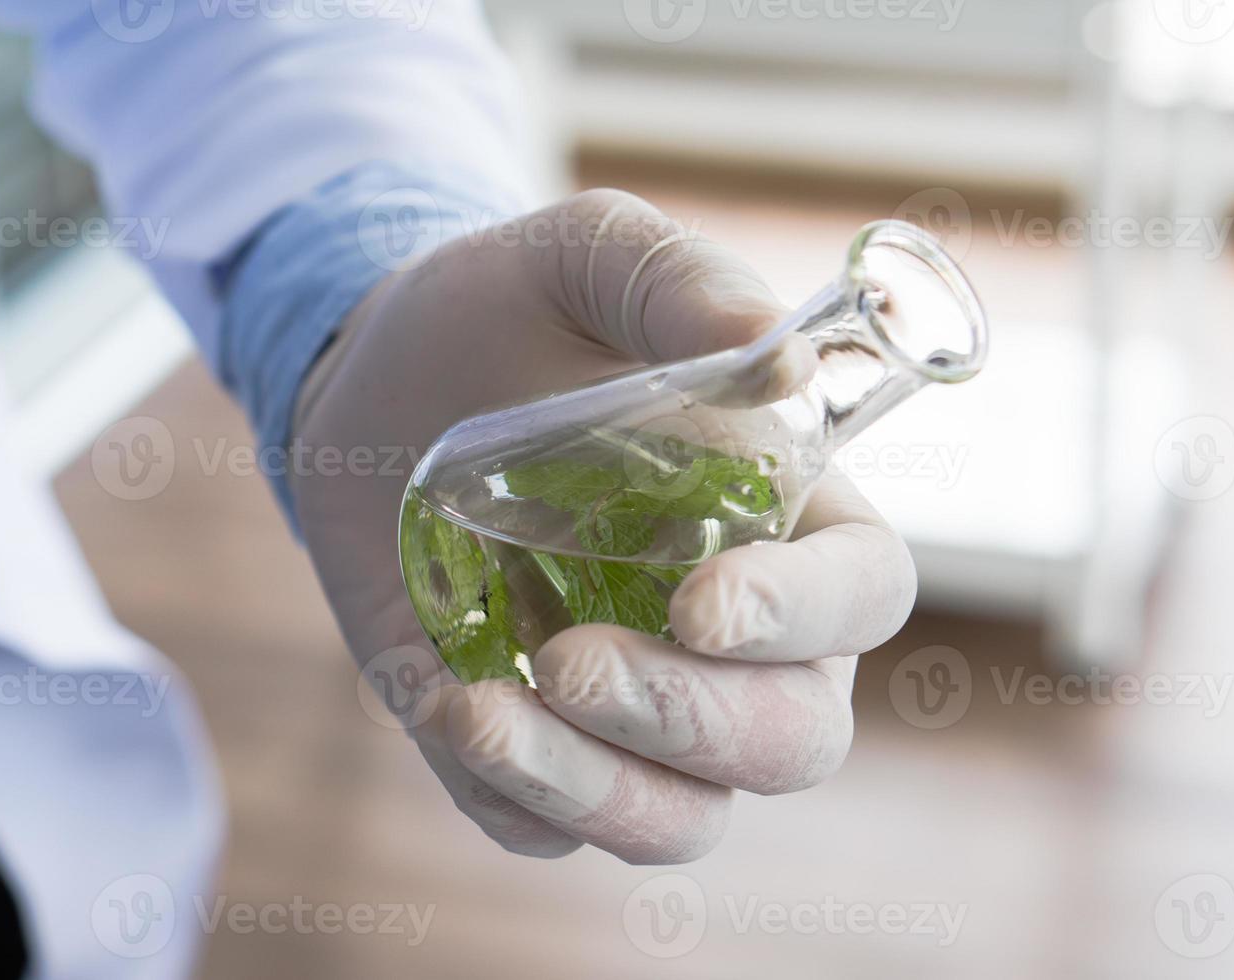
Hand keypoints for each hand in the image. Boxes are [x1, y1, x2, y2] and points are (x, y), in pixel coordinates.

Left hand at [289, 190, 915, 862]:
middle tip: (572, 658)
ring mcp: (631, 699)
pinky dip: (513, 797)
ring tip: (480, 711)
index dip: (806, 615)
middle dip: (693, 722)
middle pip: (792, 739)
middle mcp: (729, 632)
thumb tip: (781, 352)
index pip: (860, 593)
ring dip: (598, 786)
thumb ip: (675, 280)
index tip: (705, 601)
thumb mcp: (580, 257)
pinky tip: (446, 709)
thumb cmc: (503, 311)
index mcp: (778, 512)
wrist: (373, 379)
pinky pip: (551, 828)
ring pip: (683, 817)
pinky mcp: (531, 741)